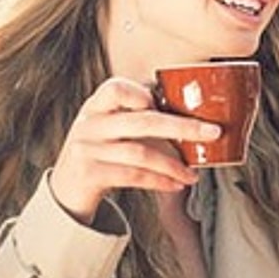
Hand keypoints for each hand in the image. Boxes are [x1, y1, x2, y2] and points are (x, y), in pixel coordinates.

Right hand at [51, 77, 219, 222]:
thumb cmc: (99, 154)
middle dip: (183, 127)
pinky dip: (159, 181)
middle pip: (142, 120)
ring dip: (174, 165)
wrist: (64, 190)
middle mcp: (90, 124)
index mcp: (97, 106)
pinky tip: (176, 184)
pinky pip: (133, 175)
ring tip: (192, 174)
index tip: (163, 103)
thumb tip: (194, 120)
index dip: (142, 93)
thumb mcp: (110, 130)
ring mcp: (87, 149)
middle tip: (213, 133)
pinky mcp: (89, 174)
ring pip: (141, 152)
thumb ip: (139, 119)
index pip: (116, 87)